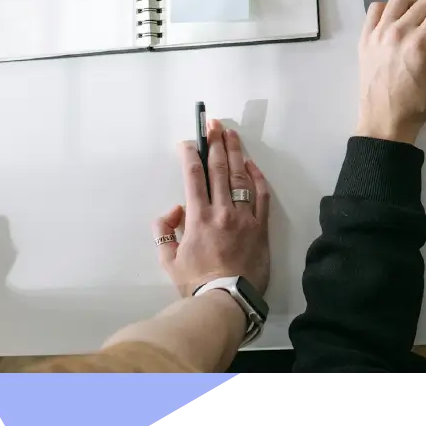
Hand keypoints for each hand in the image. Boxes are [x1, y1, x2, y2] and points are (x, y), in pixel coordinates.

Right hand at [154, 120, 270, 297]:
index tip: (188, 142)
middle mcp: (222, 211)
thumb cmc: (196, 283)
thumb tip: (173, 211)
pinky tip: (252, 165)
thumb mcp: (168, 259)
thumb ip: (164, 231)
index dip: (190, 155)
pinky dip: (257, 178)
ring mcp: (244, 217)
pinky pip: (261, 196)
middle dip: (215, 144)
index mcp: (197, 217)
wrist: (228, 300)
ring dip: (235, 153)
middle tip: (214, 125)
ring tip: (231, 134)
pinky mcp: (261, 227)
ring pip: (240, 177)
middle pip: (219, 169)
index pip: (193, 177)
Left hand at [356, 0, 425, 143]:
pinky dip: (388, 11)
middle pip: (425, 2)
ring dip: (414, 7)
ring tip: (418, 26)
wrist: (386, 120)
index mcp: (420, 43)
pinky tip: (396, 27)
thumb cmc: (421, 103)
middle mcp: (398, 31)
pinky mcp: (365, 37)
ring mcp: (378, 32)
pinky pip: (376, 7)